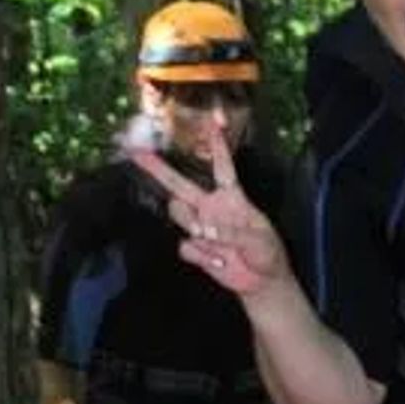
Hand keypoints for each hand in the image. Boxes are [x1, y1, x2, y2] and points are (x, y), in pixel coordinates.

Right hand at [129, 119, 289, 298]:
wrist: (261, 281)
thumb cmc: (267, 253)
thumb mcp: (260, 240)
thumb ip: (235, 233)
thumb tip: (209, 230)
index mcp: (232, 198)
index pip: (222, 167)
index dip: (217, 146)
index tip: (212, 122)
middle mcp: (211, 208)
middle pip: (180, 184)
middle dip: (158, 168)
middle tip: (136, 153)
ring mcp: (201, 227)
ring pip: (178, 213)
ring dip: (191, 224)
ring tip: (214, 240)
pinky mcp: (195, 248)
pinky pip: (186, 246)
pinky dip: (203, 256)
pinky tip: (220, 262)